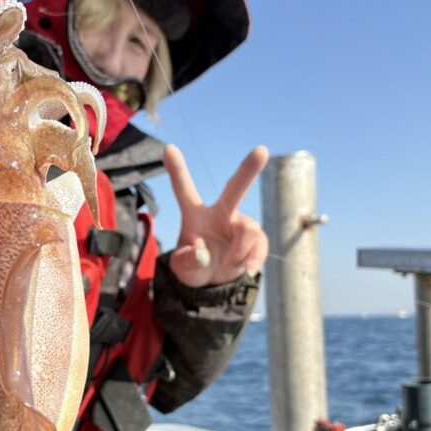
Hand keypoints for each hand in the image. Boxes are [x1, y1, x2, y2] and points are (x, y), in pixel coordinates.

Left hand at [164, 145, 269, 287]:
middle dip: (249, 170)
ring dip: (238, 252)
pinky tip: (249, 269)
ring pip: (248, 230)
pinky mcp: (256, 238)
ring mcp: (240, 224)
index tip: (168, 148)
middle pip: (235, 188)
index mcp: (195, 214)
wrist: (214, 282)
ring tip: (227, 265)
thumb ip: (188, 261)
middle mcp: (220, 213)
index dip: (177, 170)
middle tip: (262, 150)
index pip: (184, 190)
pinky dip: (254, 259)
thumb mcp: (183, 268)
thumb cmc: (194, 266)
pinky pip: (260, 244)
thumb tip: (202, 254)